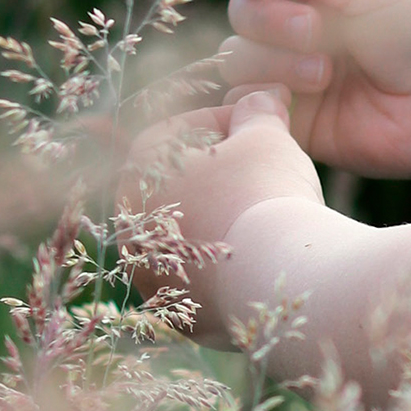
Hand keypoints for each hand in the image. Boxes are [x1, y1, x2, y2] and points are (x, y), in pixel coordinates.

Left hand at [119, 86, 322, 332]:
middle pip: (182, 185)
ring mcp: (151, 274)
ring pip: (190, 234)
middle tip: (267, 167)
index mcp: (139, 171)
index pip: (180, 130)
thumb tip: (260, 97)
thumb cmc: (265, 191)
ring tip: (268, 213)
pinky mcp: (179, 313)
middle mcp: (132, 224)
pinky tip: (265, 255)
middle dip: (222, 173)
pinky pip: (205, 277)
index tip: (263, 123)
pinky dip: (230, 264)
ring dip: (223, 218)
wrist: (279, 275)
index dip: (226, 120)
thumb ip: (257, 111)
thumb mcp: (266, 135)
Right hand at [218, 0, 410, 197]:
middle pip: (244, 8)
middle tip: (314, 29)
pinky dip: (262, 94)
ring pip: (238, 55)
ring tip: (325, 74)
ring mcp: (293, 73)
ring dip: (274, 59)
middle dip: (270, 15)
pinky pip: (244, 103)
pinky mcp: (291, 119)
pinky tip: (302, 97)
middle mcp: (302, 27)